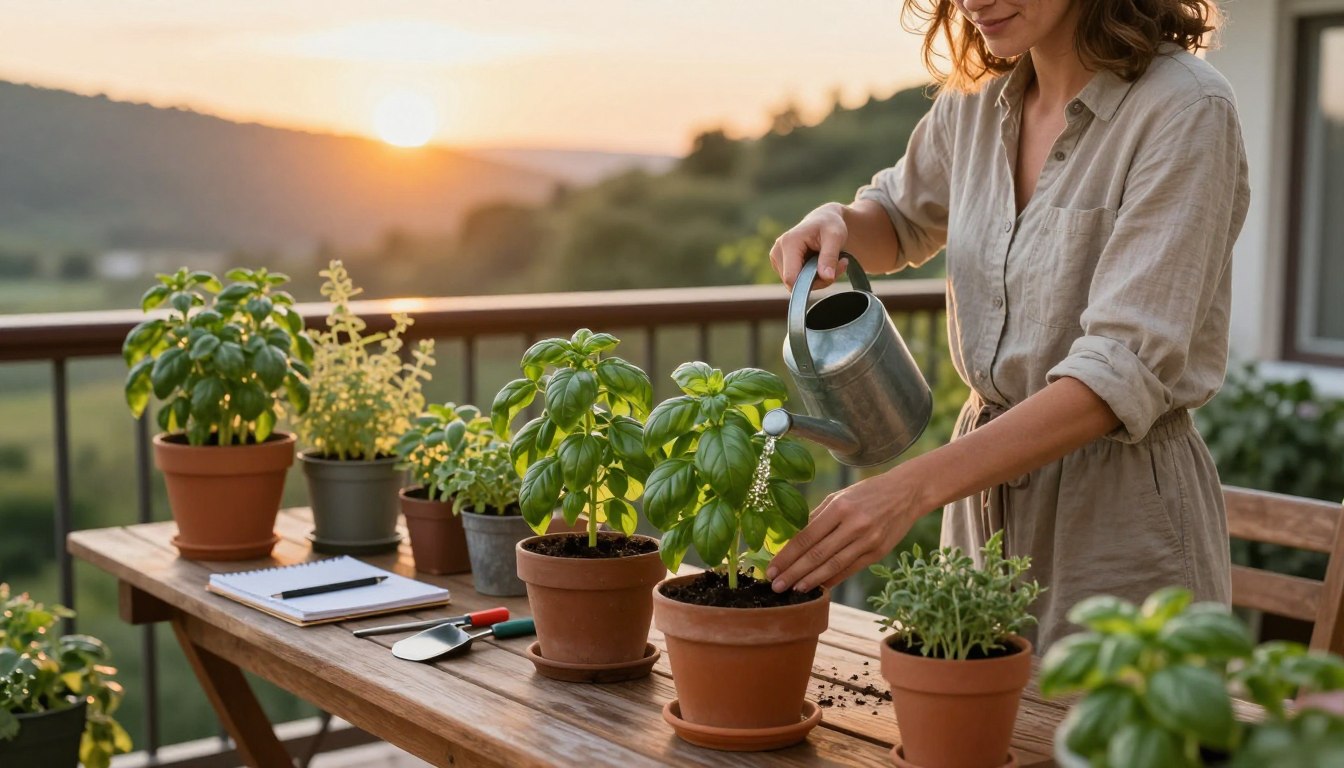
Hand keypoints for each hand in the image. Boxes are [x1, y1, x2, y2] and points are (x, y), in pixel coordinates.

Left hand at [766, 471, 923, 592]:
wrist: (907, 493)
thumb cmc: (867, 493)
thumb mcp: (840, 497)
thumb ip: (817, 517)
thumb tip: (793, 541)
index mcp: (839, 507)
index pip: (806, 536)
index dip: (787, 555)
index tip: (771, 568)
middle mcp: (854, 525)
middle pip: (817, 554)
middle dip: (793, 572)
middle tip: (776, 585)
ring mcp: (868, 540)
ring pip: (834, 566)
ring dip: (811, 580)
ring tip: (794, 589)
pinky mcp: (878, 552)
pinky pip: (850, 569)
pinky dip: (833, 579)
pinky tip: (818, 586)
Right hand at [770, 203, 850, 289]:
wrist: (824, 219)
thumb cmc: (830, 225)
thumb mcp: (836, 237)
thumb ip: (830, 257)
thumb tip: (827, 277)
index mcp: (788, 243)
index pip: (791, 278)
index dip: (811, 283)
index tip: (832, 274)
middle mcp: (777, 251)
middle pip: (794, 283)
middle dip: (818, 281)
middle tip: (837, 266)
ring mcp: (776, 258)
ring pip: (796, 285)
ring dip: (816, 280)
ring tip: (829, 263)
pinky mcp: (779, 264)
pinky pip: (796, 281)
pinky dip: (811, 278)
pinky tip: (819, 264)